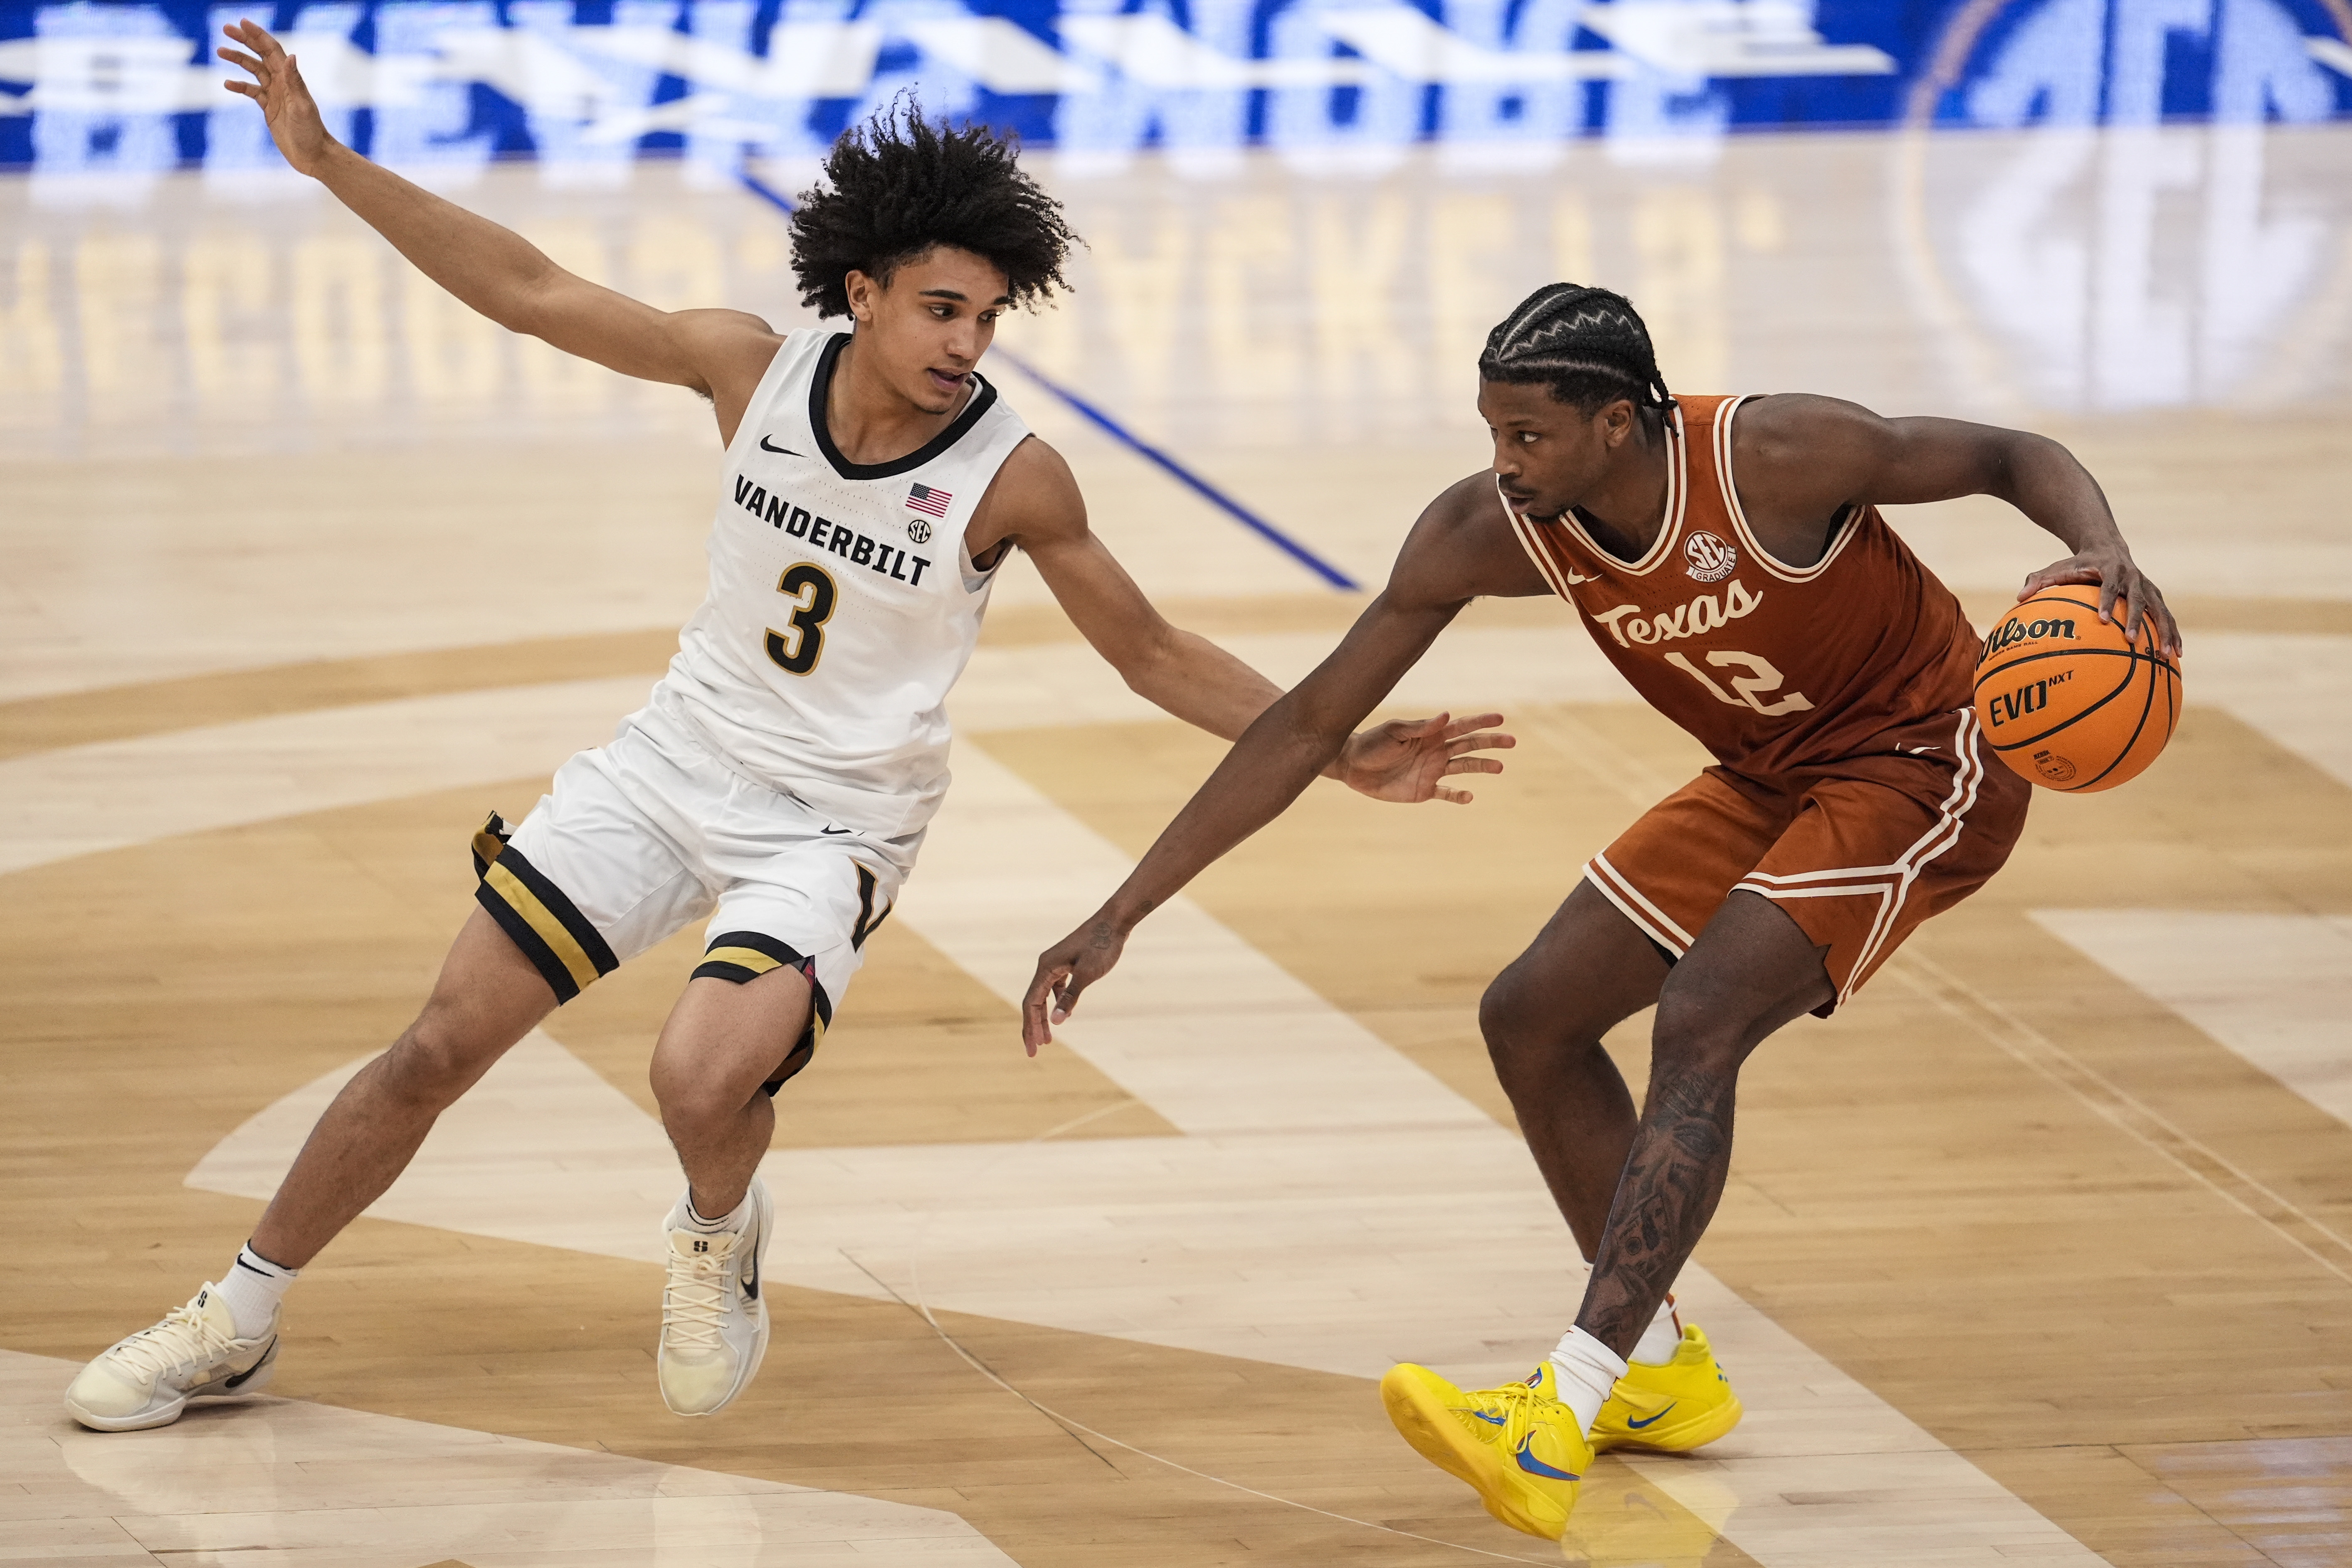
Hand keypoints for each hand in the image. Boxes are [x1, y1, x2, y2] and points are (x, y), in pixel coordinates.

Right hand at [218, 19, 334, 176]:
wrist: (313, 155)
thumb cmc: (311, 132)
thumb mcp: (302, 106)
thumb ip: (294, 82)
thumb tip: (291, 56)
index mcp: (290, 79)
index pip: (272, 50)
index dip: (258, 35)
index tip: (242, 22)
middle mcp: (282, 83)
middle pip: (261, 55)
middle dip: (244, 40)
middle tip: (225, 28)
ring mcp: (275, 95)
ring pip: (254, 70)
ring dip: (238, 59)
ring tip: (220, 50)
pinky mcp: (269, 108)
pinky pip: (252, 92)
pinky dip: (240, 86)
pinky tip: (227, 83)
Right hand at [1021, 913, 1129, 1054]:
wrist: (1114, 922)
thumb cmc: (1102, 946)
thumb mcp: (1087, 975)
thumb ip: (1070, 998)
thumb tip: (1056, 1022)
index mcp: (1046, 967)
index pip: (1031, 1004)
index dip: (1030, 1028)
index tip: (1033, 1050)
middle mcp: (1046, 965)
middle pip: (1034, 1002)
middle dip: (1033, 1027)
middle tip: (1035, 1051)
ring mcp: (1056, 964)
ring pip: (1044, 996)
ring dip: (1044, 1017)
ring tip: (1048, 1039)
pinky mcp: (1066, 963)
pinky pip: (1055, 988)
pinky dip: (1057, 1003)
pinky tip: (1064, 1015)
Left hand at [1333, 712, 1513, 804]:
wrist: (1352, 766)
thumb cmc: (1371, 743)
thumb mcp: (1395, 731)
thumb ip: (1421, 727)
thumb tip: (1446, 715)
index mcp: (1431, 734)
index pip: (1461, 727)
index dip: (1480, 722)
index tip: (1500, 718)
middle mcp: (1435, 751)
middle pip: (1469, 746)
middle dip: (1490, 743)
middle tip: (1511, 741)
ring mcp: (1431, 771)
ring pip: (1464, 768)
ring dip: (1482, 767)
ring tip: (1500, 767)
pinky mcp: (1423, 790)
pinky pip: (1446, 794)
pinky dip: (1458, 796)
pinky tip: (1469, 797)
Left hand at [2019, 547, 2179, 656]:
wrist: (2107, 547)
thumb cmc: (2078, 563)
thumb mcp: (2057, 568)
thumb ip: (2038, 580)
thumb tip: (2019, 596)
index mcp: (2109, 569)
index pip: (2108, 586)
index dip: (2106, 601)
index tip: (2101, 620)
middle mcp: (2132, 577)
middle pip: (2137, 598)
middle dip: (2135, 619)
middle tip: (2130, 640)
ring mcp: (2146, 586)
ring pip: (2159, 609)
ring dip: (2164, 631)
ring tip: (2167, 654)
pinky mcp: (2154, 595)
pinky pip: (2166, 616)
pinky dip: (2172, 633)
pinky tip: (2176, 654)